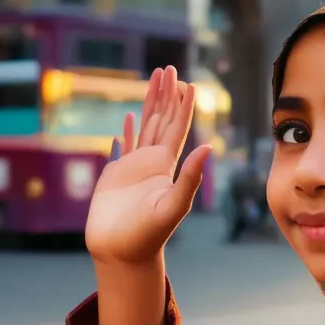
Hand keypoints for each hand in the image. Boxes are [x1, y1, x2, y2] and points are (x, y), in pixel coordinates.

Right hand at [85, 66, 210, 265]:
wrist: (122, 256)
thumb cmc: (148, 236)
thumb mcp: (173, 206)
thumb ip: (190, 178)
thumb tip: (210, 147)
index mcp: (167, 166)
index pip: (178, 128)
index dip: (183, 105)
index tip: (189, 82)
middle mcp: (153, 163)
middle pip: (161, 120)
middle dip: (165, 94)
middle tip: (168, 68)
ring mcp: (134, 169)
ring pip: (144, 127)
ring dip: (149, 104)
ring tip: (153, 82)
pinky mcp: (114, 177)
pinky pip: (122, 148)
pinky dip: (126, 133)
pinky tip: (129, 120)